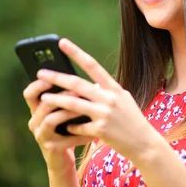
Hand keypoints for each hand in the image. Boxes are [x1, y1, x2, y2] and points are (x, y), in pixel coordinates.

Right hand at [23, 78, 94, 174]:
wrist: (62, 160)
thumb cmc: (66, 131)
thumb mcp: (64, 114)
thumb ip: (69, 100)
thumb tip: (93, 83)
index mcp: (37, 110)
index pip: (30, 94)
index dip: (38, 85)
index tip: (51, 77)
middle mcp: (35, 122)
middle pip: (42, 104)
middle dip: (60, 96)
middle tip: (77, 91)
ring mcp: (41, 135)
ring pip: (50, 119)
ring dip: (68, 112)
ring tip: (84, 108)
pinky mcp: (51, 147)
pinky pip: (65, 137)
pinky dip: (80, 133)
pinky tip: (93, 132)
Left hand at [37, 38, 163, 163]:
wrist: (145, 144)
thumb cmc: (133, 121)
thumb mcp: (123, 101)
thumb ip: (107, 92)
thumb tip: (92, 84)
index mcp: (114, 88)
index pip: (92, 66)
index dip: (76, 53)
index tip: (62, 43)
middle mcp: (109, 98)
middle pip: (78, 84)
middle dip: (57, 77)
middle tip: (41, 72)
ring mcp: (105, 114)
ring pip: (74, 104)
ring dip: (57, 100)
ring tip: (44, 97)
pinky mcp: (101, 130)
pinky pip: (79, 126)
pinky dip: (71, 126)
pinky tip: (66, 127)